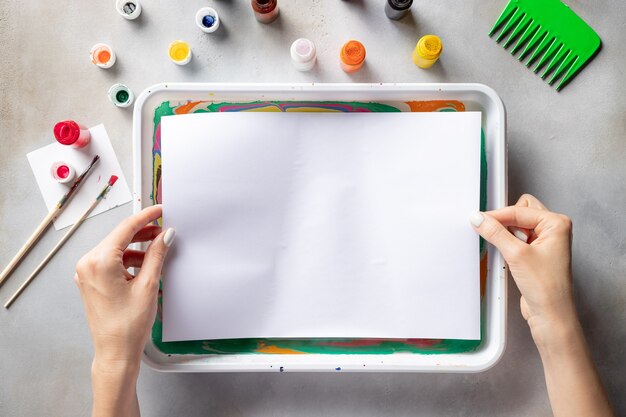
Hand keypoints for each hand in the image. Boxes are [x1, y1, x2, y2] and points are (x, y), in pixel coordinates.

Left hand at [75, 205, 174, 366]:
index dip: (146, 217)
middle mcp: (87, 264)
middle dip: (142, 232)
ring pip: (116, 248)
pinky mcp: (90, 281)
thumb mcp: (148, 285)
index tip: (160, 210)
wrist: (115, 351)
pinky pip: (111, 261)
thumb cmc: (128, 325)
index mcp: (99, 262)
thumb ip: (157, 254)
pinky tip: (144, 263)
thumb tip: (165, 235)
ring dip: (136, 247)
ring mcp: (86, 273)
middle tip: (164, 230)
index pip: (125, 229)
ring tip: (157, 249)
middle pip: (119, 237)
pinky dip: (128, 259)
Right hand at [470, 194, 576, 345]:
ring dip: (506, 233)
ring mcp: (544, 241)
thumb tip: (480, 219)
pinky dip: (507, 243)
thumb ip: (495, 233)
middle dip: (505, 221)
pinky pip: (516, 238)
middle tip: (493, 232)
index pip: (519, 210)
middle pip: (520, 212)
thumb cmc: (547, 288)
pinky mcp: (535, 253)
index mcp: (557, 224)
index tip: (480, 220)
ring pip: (517, 225)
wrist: (550, 314)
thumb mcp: (516, 254)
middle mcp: (553, 230)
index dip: (498, 216)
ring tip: (504, 248)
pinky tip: (505, 254)